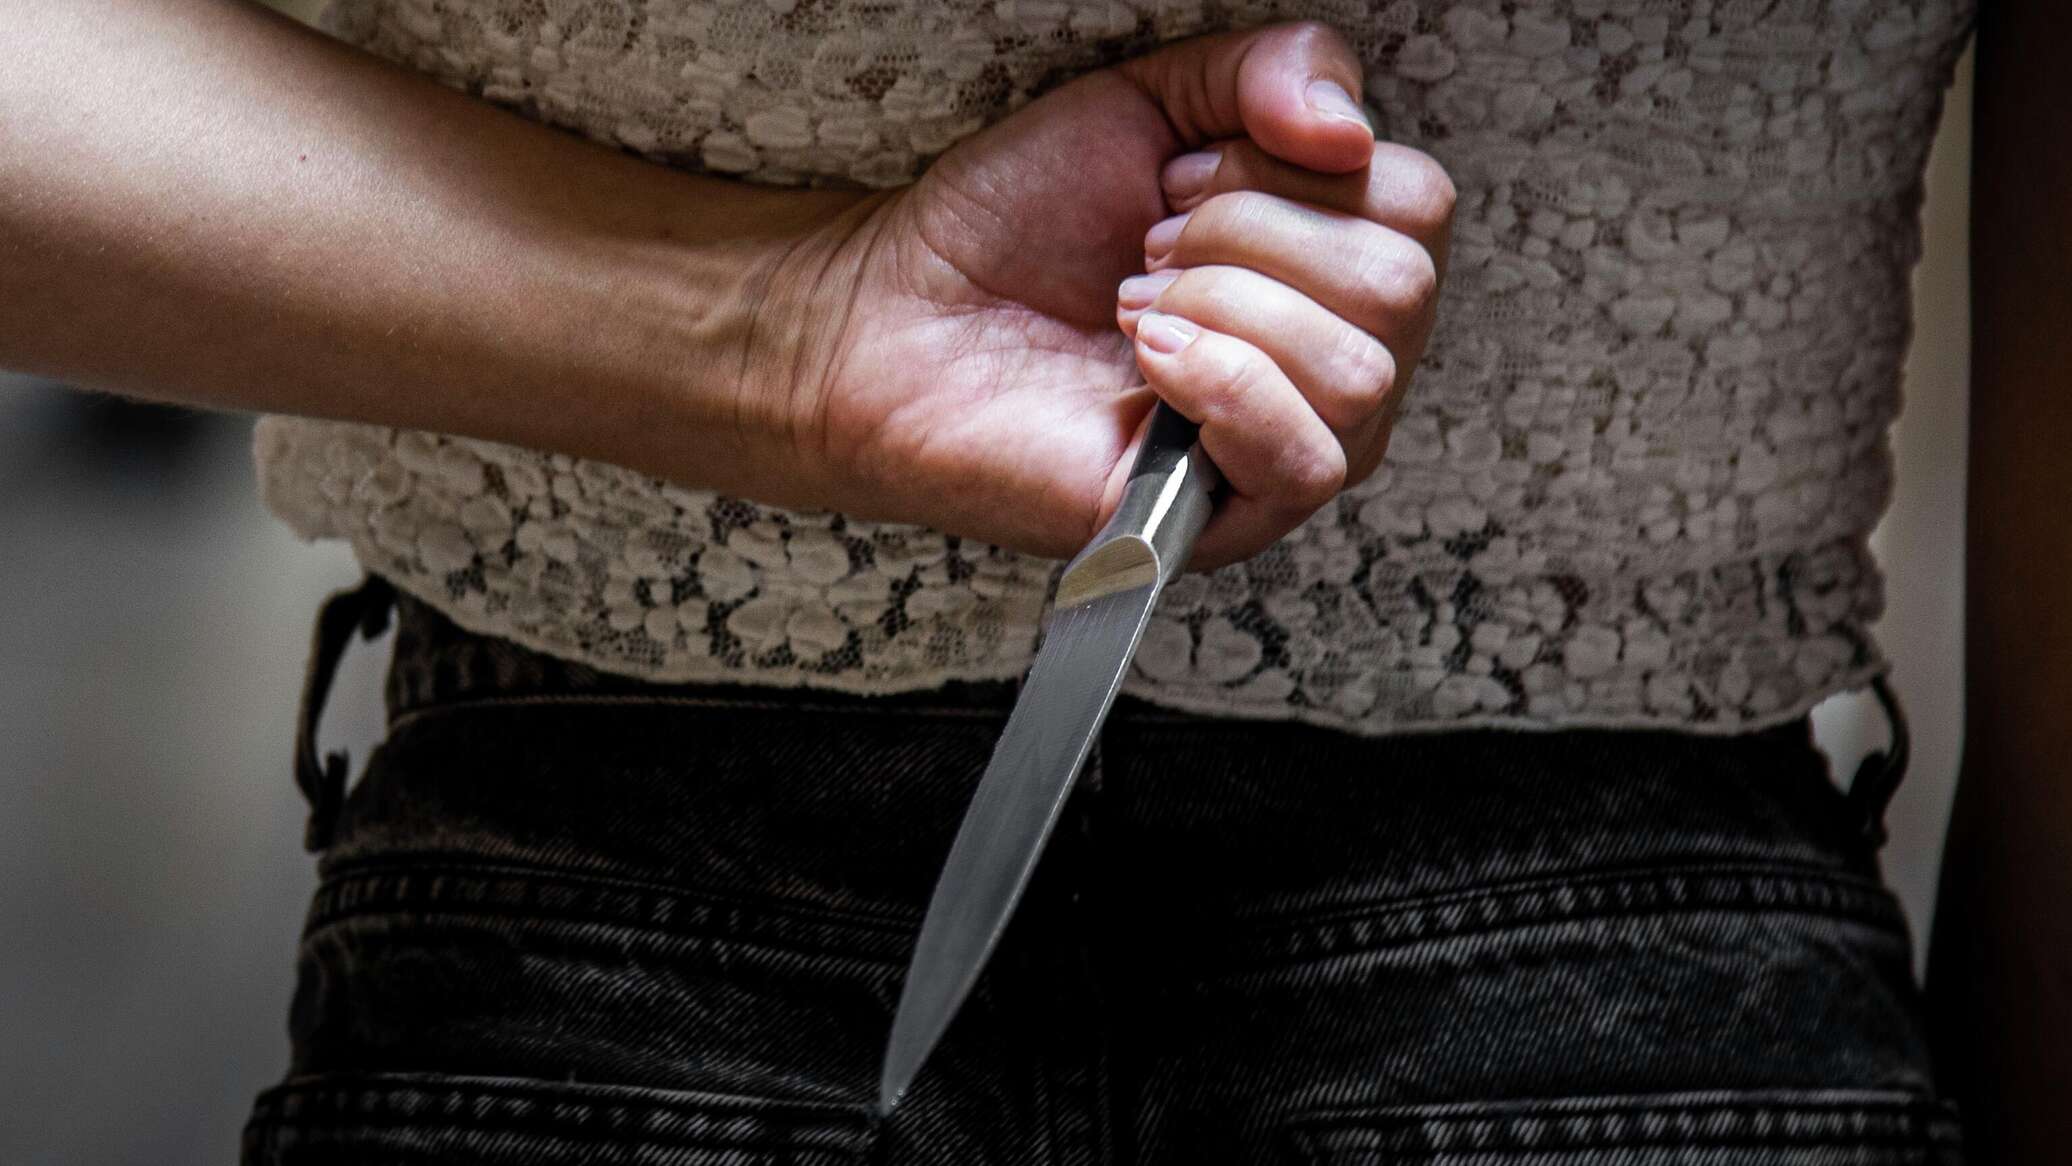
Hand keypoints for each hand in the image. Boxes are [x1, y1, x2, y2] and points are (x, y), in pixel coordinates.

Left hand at [760, 22, 1454, 568]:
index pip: (1418, 205)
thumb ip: (1274, 69)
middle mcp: (1332, 359)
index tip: (1174, 184)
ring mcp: (1289, 445)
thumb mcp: (1155, 101)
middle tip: (1145, 250)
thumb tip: (1350, 121)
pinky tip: (1147, 362)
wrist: (900, 315)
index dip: (1292, 170)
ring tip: (1133, 308)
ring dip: (1226, 308)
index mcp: (1330, 263)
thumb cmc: (1016, 222)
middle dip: (1249, 236)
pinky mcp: (1231, 518)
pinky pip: (1311, 459)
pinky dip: (1227, 384)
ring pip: (1364, 370)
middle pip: (1401, 285)